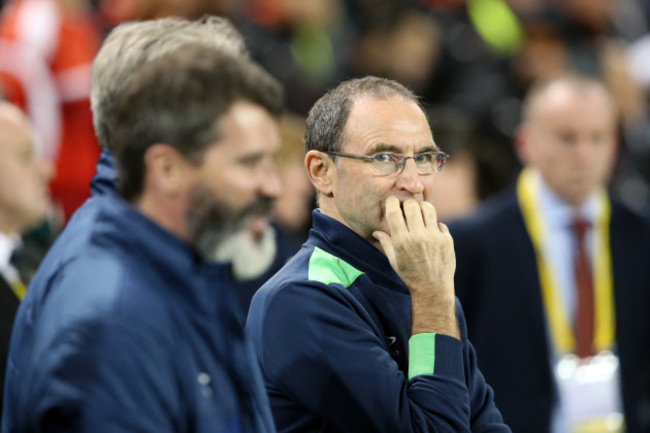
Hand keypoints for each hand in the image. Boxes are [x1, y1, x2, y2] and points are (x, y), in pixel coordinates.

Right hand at [373, 196, 458, 337]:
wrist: (433, 288)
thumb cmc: (410, 275)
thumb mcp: (394, 260)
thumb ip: (386, 243)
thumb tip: (376, 231)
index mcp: (401, 241)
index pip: (394, 211)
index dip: (392, 202)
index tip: (392, 202)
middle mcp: (418, 237)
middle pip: (411, 205)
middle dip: (407, 203)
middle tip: (407, 208)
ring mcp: (434, 237)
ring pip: (428, 208)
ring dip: (422, 208)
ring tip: (420, 214)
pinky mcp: (446, 239)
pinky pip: (439, 223)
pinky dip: (434, 225)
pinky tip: (431, 233)